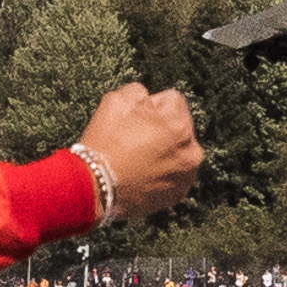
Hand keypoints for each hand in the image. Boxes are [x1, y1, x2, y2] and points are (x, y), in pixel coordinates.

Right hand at [77, 83, 202, 222]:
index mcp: (180, 125)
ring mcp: (186, 177)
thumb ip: (139, 91)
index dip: (150, 107)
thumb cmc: (105, 143)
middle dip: (162, 130)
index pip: (172, 101)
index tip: (133, 120)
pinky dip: (162, 175)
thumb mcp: (116, 101)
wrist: (94, 188)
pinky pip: (173, 176)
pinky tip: (142, 177)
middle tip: (134, 142)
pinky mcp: (178, 195)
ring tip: (138, 162)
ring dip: (164, 153)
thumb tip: (149, 98)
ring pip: (177, 153)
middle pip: (178, 128)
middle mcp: (191, 152)